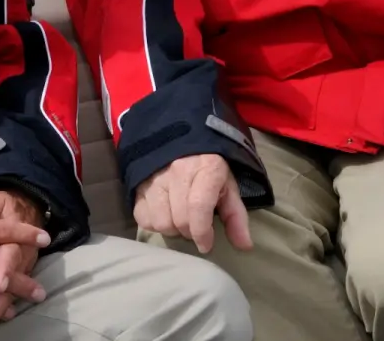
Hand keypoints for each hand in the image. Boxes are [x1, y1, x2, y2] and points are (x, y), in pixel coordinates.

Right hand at [133, 154, 251, 253]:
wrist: (180, 136)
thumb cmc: (208, 166)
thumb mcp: (228, 186)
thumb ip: (236, 216)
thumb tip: (245, 246)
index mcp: (205, 169)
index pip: (198, 207)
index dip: (202, 233)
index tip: (206, 244)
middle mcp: (177, 171)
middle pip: (179, 219)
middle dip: (190, 232)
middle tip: (195, 227)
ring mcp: (154, 176)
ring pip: (160, 221)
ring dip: (172, 229)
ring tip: (179, 219)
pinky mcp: (138, 183)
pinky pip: (142, 217)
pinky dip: (153, 222)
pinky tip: (164, 213)